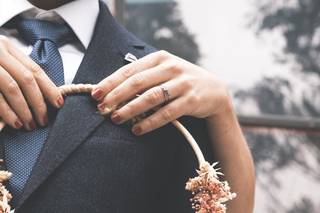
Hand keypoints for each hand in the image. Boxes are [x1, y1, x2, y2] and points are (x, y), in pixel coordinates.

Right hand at [0, 36, 63, 130]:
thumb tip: (40, 94)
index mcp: (7, 47)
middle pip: (27, 79)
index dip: (50, 88)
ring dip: (24, 109)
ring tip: (30, 125)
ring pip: (12, 87)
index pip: (35, 69)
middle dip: (39, 102)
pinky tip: (14, 123)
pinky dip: (7, 112)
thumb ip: (15, 70)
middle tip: (44, 120)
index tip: (59, 104)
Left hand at [92, 50, 231, 134]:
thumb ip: (143, 76)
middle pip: (137, 82)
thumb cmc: (181, 81)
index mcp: (160, 58)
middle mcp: (171, 68)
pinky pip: (166, 113)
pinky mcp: (191, 100)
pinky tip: (137, 130)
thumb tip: (112, 90)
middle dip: (116, 96)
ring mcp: (182, 83)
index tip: (95, 94)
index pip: (130, 70)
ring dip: (130, 109)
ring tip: (115, 118)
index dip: (110, 82)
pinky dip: (150, 122)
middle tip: (101, 108)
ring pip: (151, 97)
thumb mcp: (164, 71)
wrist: (214, 90)